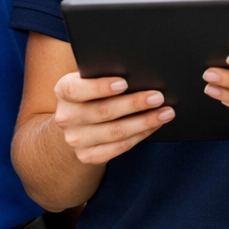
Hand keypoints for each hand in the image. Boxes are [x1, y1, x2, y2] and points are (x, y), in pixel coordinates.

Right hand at [52, 73, 173, 164]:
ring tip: (165, 112)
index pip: (77, 89)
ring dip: (144, 122)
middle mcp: (66, 117)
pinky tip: (154, 126)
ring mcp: (75, 139)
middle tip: (158, 97)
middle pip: (103, 111)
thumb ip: (104, 74)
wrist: (76, 124)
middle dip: (134, 104)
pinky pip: (119, 147)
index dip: (100, 87)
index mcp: (63, 91)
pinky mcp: (87, 156)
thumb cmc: (92, 93)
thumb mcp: (90, 79)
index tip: (125, 83)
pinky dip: (140, 135)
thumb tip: (138, 72)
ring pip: (115, 132)